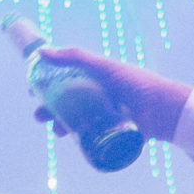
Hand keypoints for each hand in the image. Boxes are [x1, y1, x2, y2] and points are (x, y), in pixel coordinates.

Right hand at [30, 47, 192, 143]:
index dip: (47, 86)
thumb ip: (75, 57)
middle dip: (49, 110)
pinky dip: (77, 140)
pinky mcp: (110, 134)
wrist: (160, 110)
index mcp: (95, 80)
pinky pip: (90, 138)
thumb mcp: (103, 67)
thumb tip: (42, 52)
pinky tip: (70, 141)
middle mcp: (97, 97)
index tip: (33, 91)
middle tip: (39, 115)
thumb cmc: (134, 83)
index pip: (65, 82)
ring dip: (60, 126)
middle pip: (67, 103)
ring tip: (56, 131)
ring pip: (75, 122)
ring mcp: (103, 117)